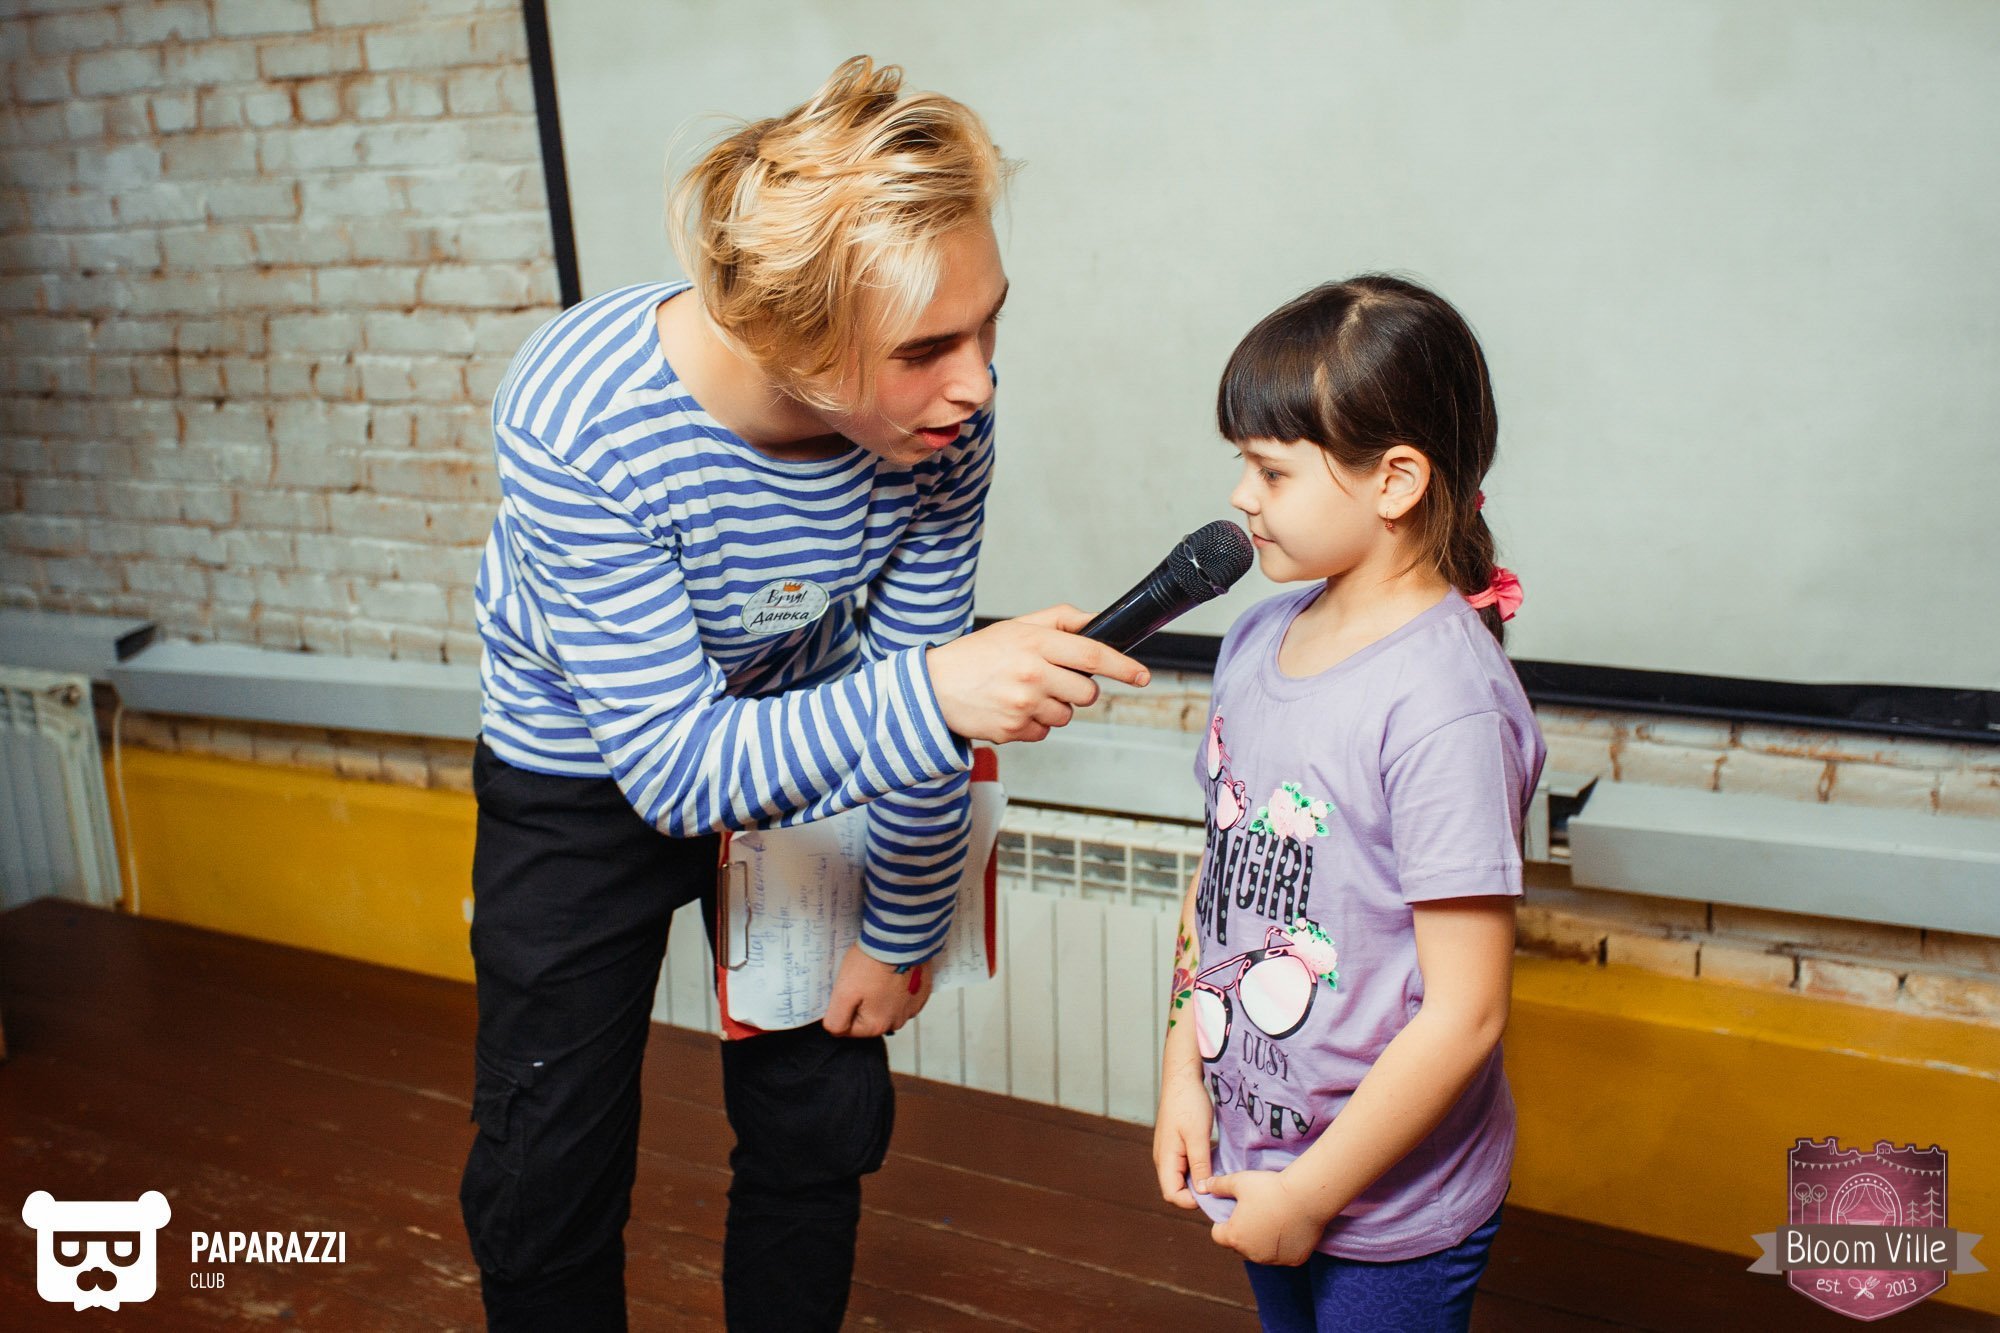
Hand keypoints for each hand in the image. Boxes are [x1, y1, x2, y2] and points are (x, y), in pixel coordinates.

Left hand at [823, 942, 931, 1038]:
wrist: (900, 938)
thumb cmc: (872, 963)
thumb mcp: (843, 992)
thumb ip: (836, 1019)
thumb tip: (834, 1030)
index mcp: (877, 1026)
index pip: (848, 1028)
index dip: (842, 1008)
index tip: (847, 989)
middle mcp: (898, 1022)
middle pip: (869, 1018)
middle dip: (862, 1003)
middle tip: (861, 980)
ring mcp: (912, 1007)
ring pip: (886, 1008)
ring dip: (880, 996)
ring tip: (877, 974)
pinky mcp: (922, 992)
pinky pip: (903, 996)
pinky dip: (896, 987)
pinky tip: (892, 972)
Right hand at [926, 605, 1149, 743]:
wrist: (932, 688)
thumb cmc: (976, 656)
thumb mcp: (1017, 627)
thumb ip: (1060, 620)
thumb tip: (1096, 621)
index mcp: (1035, 643)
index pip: (1092, 655)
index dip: (1123, 667)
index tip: (1142, 675)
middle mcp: (1032, 674)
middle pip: (1087, 692)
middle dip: (1079, 689)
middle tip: (1053, 680)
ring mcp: (1023, 705)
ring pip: (1067, 715)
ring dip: (1054, 707)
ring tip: (1024, 694)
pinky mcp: (1014, 730)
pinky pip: (1044, 732)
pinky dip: (1034, 724)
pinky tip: (1012, 709)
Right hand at [1152, 1070, 1213, 1208]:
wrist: (1182, 1078)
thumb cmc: (1188, 1104)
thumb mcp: (1197, 1136)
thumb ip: (1199, 1165)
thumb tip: (1202, 1192)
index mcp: (1165, 1159)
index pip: (1172, 1195)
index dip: (1191, 1201)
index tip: (1214, 1193)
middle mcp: (1164, 1159)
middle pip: (1176, 1189)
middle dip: (1196, 1194)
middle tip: (1220, 1187)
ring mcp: (1170, 1152)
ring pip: (1182, 1178)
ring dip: (1199, 1181)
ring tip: (1219, 1175)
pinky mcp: (1177, 1145)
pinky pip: (1186, 1166)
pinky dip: (1199, 1169)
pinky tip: (1214, 1162)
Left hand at [1203, 1169, 1324, 1266]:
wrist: (1306, 1197)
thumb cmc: (1270, 1188)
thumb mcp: (1239, 1181)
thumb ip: (1219, 1186)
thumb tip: (1205, 1186)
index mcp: (1234, 1236)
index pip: (1218, 1235)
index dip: (1223, 1223)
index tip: (1234, 1211)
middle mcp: (1252, 1254)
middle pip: (1239, 1245)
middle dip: (1243, 1232)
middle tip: (1255, 1213)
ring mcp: (1274, 1259)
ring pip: (1261, 1252)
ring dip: (1262, 1241)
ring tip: (1273, 1218)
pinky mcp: (1293, 1260)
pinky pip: (1283, 1254)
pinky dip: (1283, 1245)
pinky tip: (1289, 1227)